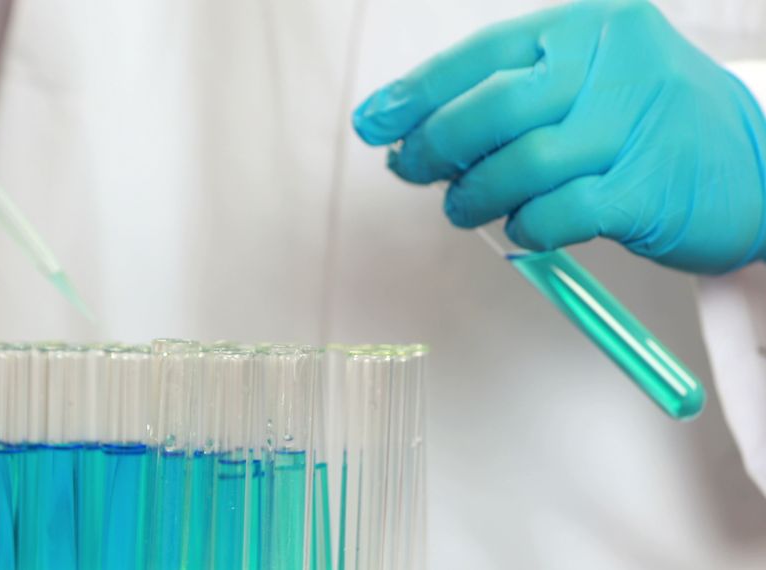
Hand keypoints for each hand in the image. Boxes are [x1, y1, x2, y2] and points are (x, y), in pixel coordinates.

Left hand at [353, 0, 765, 273]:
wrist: (759, 161)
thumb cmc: (648, 124)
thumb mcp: (587, 84)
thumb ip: (510, 100)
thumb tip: (414, 135)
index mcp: (587, 27)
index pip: (481, 56)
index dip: (417, 94)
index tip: (374, 122)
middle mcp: (612, 63)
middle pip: (492, 110)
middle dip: (436, 149)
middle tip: (414, 171)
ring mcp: (633, 125)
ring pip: (519, 167)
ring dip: (476, 197)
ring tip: (467, 208)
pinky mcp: (646, 189)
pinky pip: (555, 215)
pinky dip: (527, 228)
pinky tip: (526, 228)